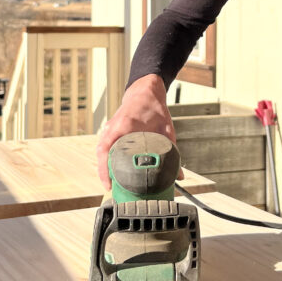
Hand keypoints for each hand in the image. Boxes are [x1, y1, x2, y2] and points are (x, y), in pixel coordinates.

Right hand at [96, 74, 177, 188]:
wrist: (145, 90)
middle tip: (113, 190)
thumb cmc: (154, 107)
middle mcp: (112, 127)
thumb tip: (179, 175)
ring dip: (104, 167)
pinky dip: (107, 159)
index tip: (109, 183)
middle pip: (101, 154)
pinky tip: (113, 170)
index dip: (104, 168)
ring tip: (112, 184)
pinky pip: (105, 147)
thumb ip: (173, 151)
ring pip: (101, 151)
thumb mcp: (166, 129)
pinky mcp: (111, 130)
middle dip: (104, 173)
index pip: (106, 148)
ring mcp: (109, 128)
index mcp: (124, 125)